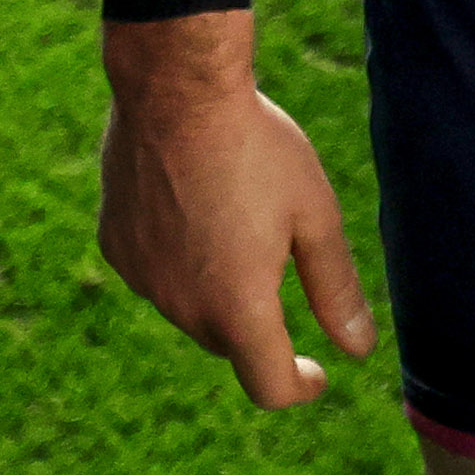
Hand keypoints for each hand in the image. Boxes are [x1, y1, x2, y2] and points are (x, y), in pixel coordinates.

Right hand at [98, 12, 376, 406]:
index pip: (270, 387)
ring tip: (232, 214)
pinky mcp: (116, 246)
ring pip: (190, 308)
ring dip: (215, 289)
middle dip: (259, 323)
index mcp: (239, 309)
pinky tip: (190, 204)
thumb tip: (358, 350)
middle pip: (231, 344)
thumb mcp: (315, 216)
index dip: (299, 386)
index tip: (316, 370)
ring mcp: (143, 279)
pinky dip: (177, 260)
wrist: (175, 87)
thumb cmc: (257, 146)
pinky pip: (155, 274)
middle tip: (276, 255)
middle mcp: (184, 307)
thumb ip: (336, 291)